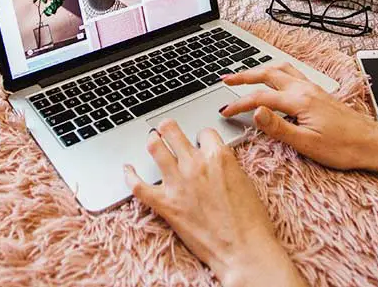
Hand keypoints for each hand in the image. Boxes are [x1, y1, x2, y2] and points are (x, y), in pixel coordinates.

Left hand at [124, 119, 304, 286]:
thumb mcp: (244, 180)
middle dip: (168, 128)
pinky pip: (138, 186)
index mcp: (218, 156)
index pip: (204, 132)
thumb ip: (225, 165)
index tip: (200, 142)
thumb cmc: (250, 221)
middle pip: (172, 131)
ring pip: (155, 148)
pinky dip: (130, 176)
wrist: (243, 249)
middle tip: (166, 129)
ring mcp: (178, 183)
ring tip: (152, 141)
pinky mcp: (165, 205)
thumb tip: (214, 161)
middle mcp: (195, 165)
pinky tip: (127, 169)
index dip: (202, 137)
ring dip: (152, 142)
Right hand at [220, 62, 377, 170]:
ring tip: (246, 75)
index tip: (224, 111)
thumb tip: (255, 111)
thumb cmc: (342, 148)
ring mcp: (313, 89)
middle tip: (226, 80)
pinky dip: (277, 72)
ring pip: (281, 70)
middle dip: (244, 76)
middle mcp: (305, 89)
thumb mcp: (306, 143)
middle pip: (268, 74)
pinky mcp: (319, 93)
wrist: (371, 143)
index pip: (260, 98)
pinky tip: (276, 79)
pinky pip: (293, 74)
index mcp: (299, 101)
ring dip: (260, 70)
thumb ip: (278, 127)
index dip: (239, 104)